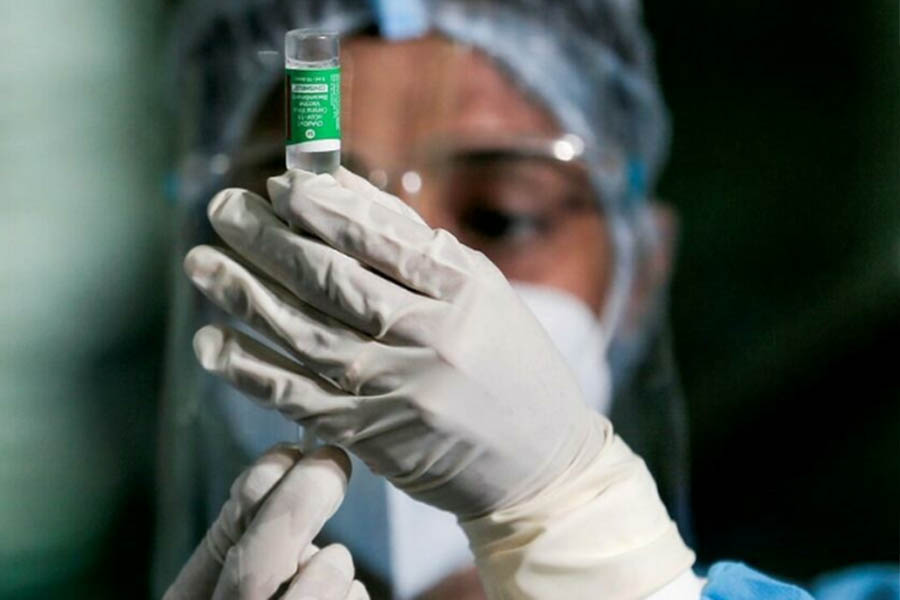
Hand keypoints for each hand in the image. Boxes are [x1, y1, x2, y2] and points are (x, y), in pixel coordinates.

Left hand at [184, 168, 692, 597]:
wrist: (539, 462)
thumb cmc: (511, 364)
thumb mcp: (481, 290)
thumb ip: (409, 240)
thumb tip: (333, 189)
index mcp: (465, 293)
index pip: (380, 240)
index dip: (321, 209)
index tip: (277, 185)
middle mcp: (431, 340)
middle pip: (332, 282)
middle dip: (268, 241)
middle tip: (222, 209)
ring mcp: (398, 392)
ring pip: (305, 336)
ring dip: (244, 298)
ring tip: (201, 263)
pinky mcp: (372, 436)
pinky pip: (298, 399)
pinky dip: (250, 370)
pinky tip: (213, 341)